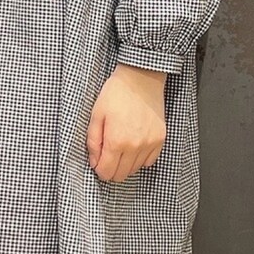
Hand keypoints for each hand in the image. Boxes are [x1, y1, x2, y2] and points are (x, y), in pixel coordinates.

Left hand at [87, 63, 166, 182]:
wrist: (140, 78)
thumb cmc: (116, 94)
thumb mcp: (96, 116)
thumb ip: (93, 142)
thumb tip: (94, 162)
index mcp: (116, 141)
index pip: (106, 172)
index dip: (99, 170)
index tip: (98, 161)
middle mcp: (135, 146)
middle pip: (121, 175)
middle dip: (111, 169)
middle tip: (107, 155)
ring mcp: (150, 143)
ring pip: (135, 169)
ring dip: (125, 164)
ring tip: (121, 147)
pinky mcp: (160, 139)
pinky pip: (149, 161)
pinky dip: (140, 159)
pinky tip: (134, 147)